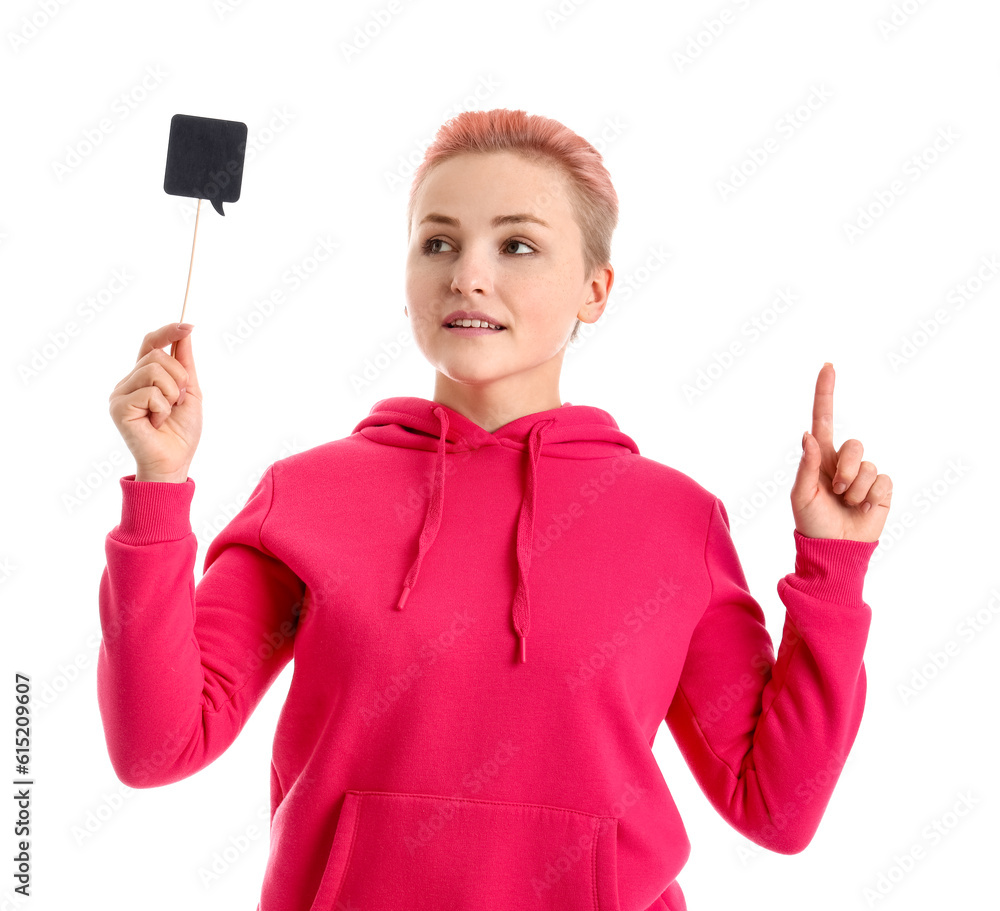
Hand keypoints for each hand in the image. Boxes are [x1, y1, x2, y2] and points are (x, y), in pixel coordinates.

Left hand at [790, 363, 891, 541]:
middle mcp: (842, 461)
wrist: (834, 549)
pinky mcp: (881, 488)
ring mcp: (863, 474)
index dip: (825, 393)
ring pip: (866, 464)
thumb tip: (808, 434)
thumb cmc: (812, 522)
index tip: (828, 366)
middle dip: (843, 469)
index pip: (824, 418)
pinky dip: (869, 495)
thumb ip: (806, 464)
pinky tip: (863, 507)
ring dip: (853, 487)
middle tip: (834, 492)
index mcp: (820, 457)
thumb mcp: (801, 495)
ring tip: (845, 503)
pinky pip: (880, 479)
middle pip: (852, 444)